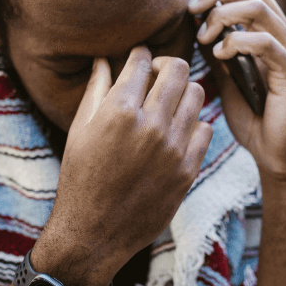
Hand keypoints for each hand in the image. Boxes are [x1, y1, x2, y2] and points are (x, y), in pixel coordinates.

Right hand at [31, 46, 211, 285]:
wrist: (94, 231)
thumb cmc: (80, 177)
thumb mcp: (80, 129)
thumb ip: (96, 89)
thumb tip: (102, 60)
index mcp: (119, 111)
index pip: (141, 62)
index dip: (140, 54)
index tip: (140, 56)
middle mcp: (150, 125)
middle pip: (177, 69)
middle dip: (166, 64)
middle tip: (156, 74)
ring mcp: (173, 148)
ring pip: (197, 94)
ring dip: (182, 90)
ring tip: (168, 101)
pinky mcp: (187, 170)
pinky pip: (205, 129)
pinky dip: (193, 123)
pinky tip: (176, 129)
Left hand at [187, 0, 285, 182]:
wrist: (276, 154)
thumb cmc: (251, 115)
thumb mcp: (225, 76)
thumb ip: (215, 49)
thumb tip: (194, 25)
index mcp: (263, 33)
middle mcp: (280, 35)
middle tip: (191, 8)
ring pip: (260, 8)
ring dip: (224, 15)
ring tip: (204, 36)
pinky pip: (267, 42)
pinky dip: (238, 41)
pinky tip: (221, 53)